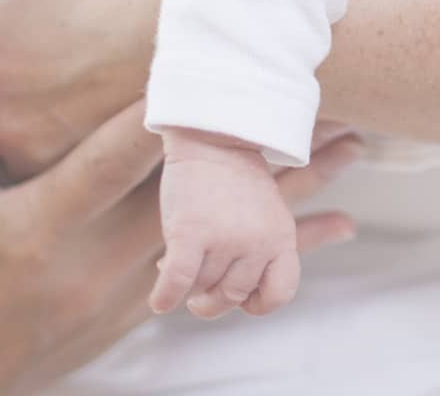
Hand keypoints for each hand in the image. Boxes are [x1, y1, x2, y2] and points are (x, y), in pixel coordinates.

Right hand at [0, 33, 361, 395]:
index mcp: (40, 227)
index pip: (112, 159)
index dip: (163, 111)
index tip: (212, 61)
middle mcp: (96, 263)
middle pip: (196, 197)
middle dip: (258, 143)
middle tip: (325, 94)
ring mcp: (130, 291)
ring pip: (226, 236)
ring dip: (290, 192)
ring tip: (355, 148)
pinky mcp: (147, 308)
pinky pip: (227, 273)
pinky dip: (278, 250)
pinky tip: (332, 229)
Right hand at [150, 130, 298, 319]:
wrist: (212, 135)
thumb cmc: (233, 177)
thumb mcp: (265, 214)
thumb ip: (254, 254)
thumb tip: (211, 296)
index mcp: (281, 238)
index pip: (279, 293)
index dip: (258, 303)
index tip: (241, 299)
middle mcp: (257, 243)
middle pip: (233, 295)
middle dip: (214, 298)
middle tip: (200, 293)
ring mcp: (225, 239)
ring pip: (201, 286)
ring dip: (187, 284)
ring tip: (180, 263)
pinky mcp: (190, 233)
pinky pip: (176, 281)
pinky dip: (165, 296)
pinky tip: (158, 303)